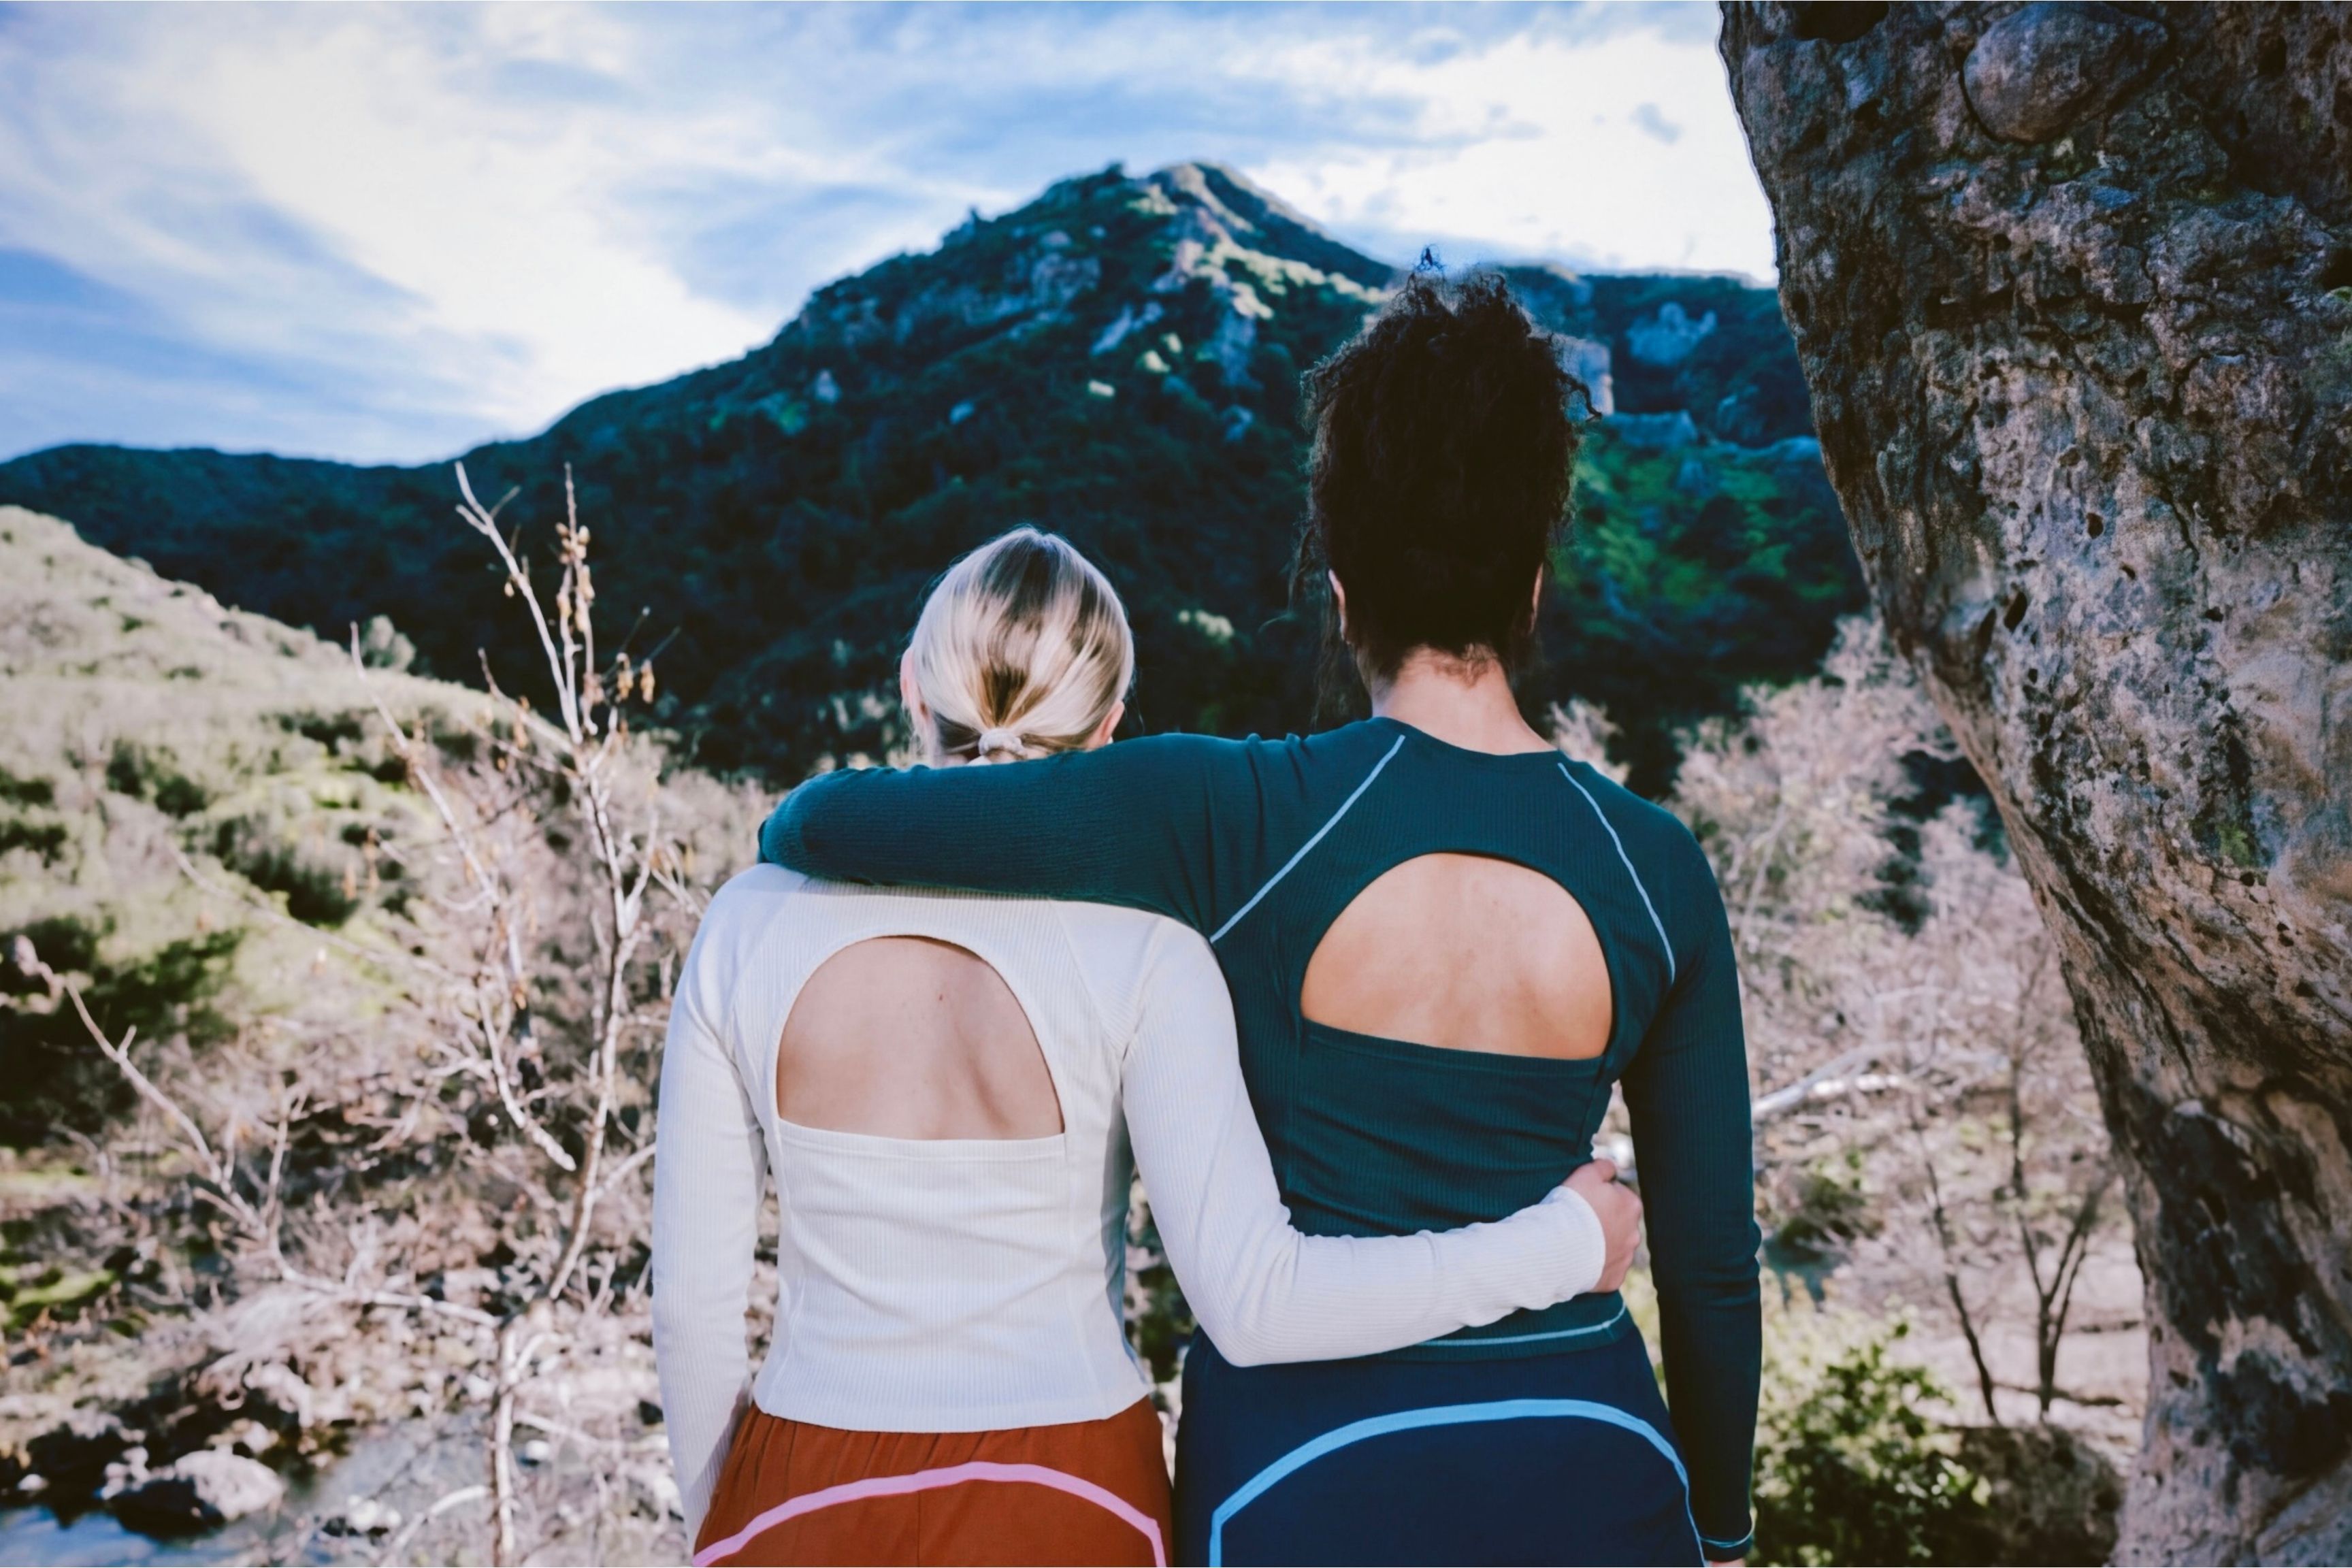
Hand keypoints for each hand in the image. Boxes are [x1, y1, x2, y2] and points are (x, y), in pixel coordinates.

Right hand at [1564, 1158, 1641, 1292]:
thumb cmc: (1572, 1207)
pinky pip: (1606, 1269)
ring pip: (1613, 1247)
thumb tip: (1610, 1168)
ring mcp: (1625, 1258)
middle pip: (1618, 1223)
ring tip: (1576, 1242)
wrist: (1560, 1246)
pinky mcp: (1613, 1278)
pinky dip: (1596, 1265)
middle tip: (1578, 1221)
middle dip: (1603, 1221)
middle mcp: (1634, 1233)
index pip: (1618, 1195)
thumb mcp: (1585, 1173)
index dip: (1597, 1196)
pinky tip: (1579, 1260)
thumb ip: (1603, 1167)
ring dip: (1600, 1243)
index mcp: (1632, 1205)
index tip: (1581, 1200)